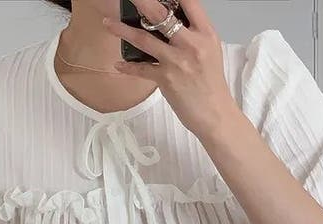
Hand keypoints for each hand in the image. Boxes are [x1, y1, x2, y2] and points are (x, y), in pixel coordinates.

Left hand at [103, 0, 238, 137]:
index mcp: (205, 33)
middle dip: (141, 2)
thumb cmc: (211, 84)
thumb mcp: (209, 50)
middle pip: (160, 15)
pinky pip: (140, 69)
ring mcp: (176, 61)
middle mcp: (191, 43)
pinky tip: (119, 64)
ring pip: (144, 39)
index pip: (188, 1)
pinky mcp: (165, 79)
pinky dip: (128, 67)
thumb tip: (170, 21)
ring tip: (108, 23)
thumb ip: (192, 33)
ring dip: (122, 30)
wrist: (215, 114)